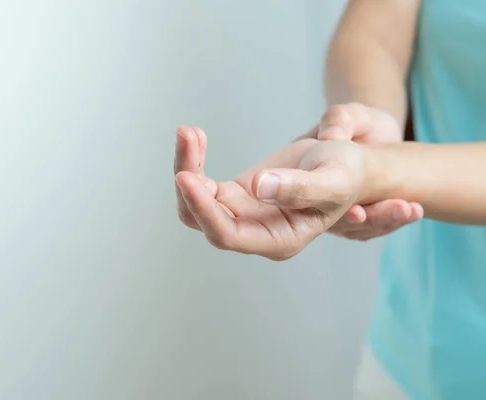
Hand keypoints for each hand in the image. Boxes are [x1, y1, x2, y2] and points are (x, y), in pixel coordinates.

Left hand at [174, 126, 366, 260]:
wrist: (343, 163)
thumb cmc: (345, 175)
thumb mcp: (332, 179)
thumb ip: (300, 188)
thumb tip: (260, 187)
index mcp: (278, 240)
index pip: (228, 235)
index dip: (204, 210)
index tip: (185, 176)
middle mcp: (254, 233)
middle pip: (201, 218)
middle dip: (188, 178)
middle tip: (186, 136)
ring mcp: (240, 215)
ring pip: (195, 201)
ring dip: (186, 166)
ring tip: (188, 132)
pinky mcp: (233, 196)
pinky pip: (201, 184)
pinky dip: (195, 159)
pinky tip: (196, 134)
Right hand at [297, 103, 422, 240]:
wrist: (375, 135)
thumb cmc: (358, 122)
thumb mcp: (349, 114)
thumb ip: (339, 119)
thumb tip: (330, 135)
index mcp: (305, 177)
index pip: (311, 201)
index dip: (335, 211)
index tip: (358, 213)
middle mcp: (316, 201)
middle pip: (338, 223)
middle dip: (370, 219)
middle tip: (397, 209)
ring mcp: (337, 214)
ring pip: (358, 229)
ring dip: (386, 222)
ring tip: (412, 210)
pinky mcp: (360, 218)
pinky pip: (374, 226)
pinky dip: (395, 220)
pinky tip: (415, 211)